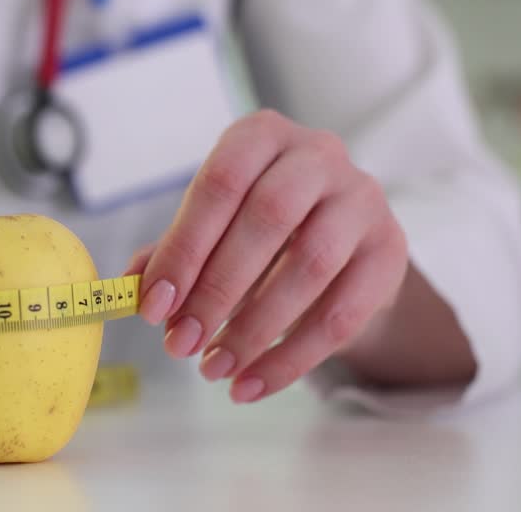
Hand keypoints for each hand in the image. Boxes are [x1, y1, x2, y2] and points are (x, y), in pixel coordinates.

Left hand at [130, 110, 408, 402]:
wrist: (340, 238)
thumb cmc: (259, 225)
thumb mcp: (213, 224)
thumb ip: (172, 251)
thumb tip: (131, 286)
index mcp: (260, 135)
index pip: (219, 184)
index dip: (184, 248)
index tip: (154, 306)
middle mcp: (317, 154)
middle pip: (268, 219)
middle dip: (216, 290)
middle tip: (180, 344)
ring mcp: (362, 199)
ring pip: (310, 265)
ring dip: (254, 328)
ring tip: (213, 368)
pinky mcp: (390, 249)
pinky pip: (344, 313)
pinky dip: (292, 357)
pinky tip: (253, 384)